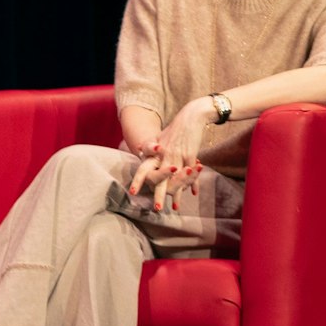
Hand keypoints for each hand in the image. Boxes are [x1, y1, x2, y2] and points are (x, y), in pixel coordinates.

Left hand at [127, 97, 210, 211]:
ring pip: (176, 179)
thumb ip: (150, 149)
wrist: (190, 117)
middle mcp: (164, 156)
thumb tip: (140, 149)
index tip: (132, 193)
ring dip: (176, 194)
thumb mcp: (160, 139)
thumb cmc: (173, 130)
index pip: (143, 169)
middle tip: (156, 208)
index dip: (138, 180)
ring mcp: (178, 156)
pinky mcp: (191, 155)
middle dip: (158, 194)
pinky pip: (191, 173)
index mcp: (154, 154)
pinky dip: (193, 183)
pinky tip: (193, 193)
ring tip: (175, 207)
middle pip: (159, 178)